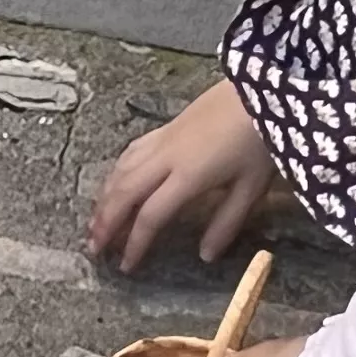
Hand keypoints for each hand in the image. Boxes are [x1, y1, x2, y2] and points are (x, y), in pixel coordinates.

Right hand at [87, 79, 279, 272]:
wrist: (262, 91)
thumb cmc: (260, 141)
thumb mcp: (252, 187)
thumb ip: (226, 223)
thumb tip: (205, 255)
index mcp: (188, 175)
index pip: (151, 215)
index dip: (135, 243)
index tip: (126, 266)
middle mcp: (166, 157)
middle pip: (124, 192)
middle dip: (105, 222)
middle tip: (93, 248)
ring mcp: (163, 139)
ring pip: (121, 170)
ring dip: (104, 199)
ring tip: (95, 223)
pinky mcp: (166, 127)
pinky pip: (130, 152)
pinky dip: (116, 172)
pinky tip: (114, 183)